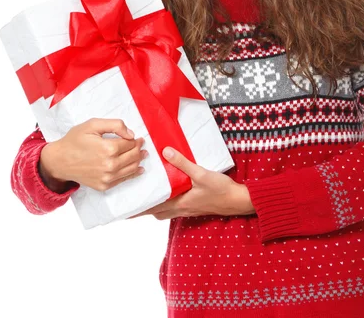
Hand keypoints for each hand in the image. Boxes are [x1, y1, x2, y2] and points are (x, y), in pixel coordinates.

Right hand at [39, 118, 146, 191]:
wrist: (59, 161)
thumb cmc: (74, 141)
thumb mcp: (92, 125)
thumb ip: (115, 125)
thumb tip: (132, 134)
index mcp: (108, 148)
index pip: (130, 143)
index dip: (136, 139)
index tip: (138, 138)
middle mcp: (110, 165)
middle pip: (134, 156)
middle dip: (139, 149)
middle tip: (141, 144)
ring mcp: (107, 177)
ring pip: (132, 168)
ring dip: (139, 160)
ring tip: (143, 155)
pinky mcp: (104, 185)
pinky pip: (124, 179)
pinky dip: (133, 173)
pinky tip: (138, 169)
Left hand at [129, 147, 254, 219]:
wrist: (238, 200)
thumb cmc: (220, 189)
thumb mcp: (201, 174)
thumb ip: (182, 163)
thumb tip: (164, 152)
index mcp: (179, 204)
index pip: (153, 209)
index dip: (139, 210)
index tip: (125, 210)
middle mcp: (181, 209)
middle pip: (156, 211)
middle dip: (144, 207)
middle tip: (133, 199)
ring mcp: (188, 209)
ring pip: (165, 210)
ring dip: (156, 204)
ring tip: (148, 194)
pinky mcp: (194, 206)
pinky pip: (175, 206)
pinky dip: (167, 201)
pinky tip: (170, 191)